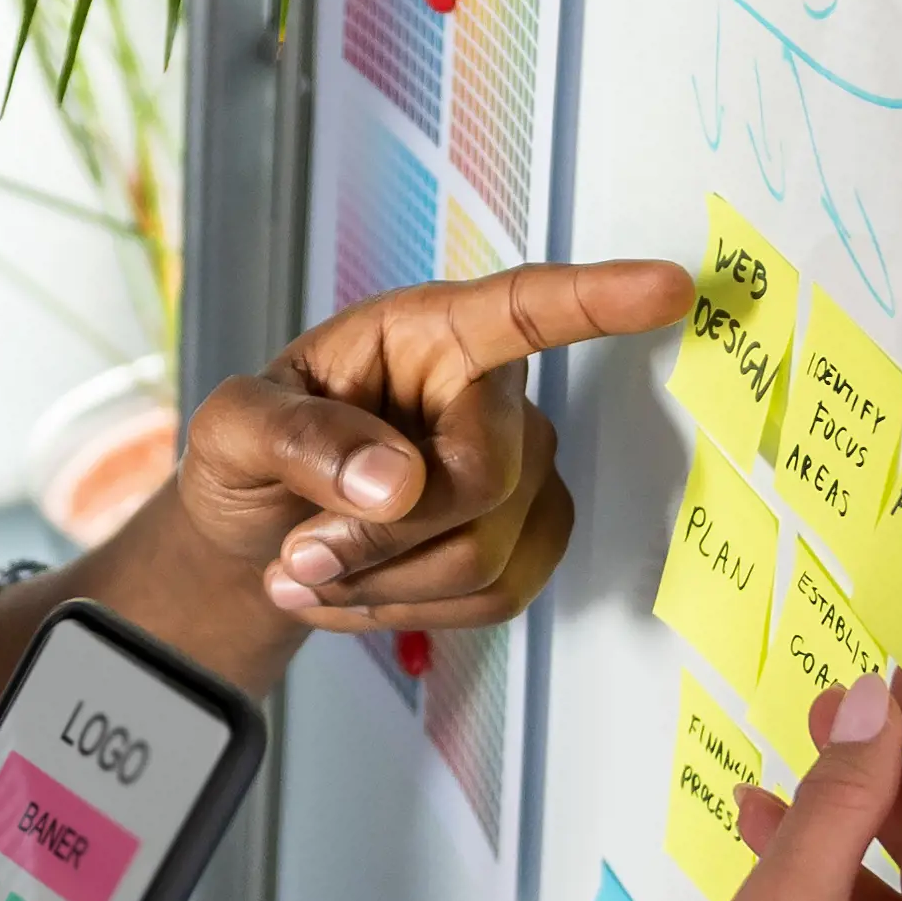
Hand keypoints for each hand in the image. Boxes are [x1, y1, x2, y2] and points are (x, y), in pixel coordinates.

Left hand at [186, 254, 693, 632]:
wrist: (259, 529)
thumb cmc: (254, 453)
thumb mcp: (230, 429)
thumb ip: (297, 439)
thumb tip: (395, 481)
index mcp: (427, 332)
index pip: (523, 308)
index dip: (599, 299)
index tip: (671, 287)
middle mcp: (491, 392)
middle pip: (482, 481)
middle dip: (380, 539)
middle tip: (297, 555)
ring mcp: (523, 467)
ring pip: (486, 556)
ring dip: (382, 586)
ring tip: (309, 570)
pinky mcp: (529, 536)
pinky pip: (495, 598)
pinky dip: (409, 612)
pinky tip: (354, 591)